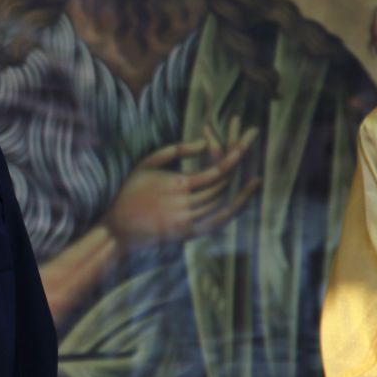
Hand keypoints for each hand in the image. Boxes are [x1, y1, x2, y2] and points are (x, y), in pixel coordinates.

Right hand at [104, 122, 260, 248]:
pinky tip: (245, 202)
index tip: (245, 145)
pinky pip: (218, 222)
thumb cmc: (130, 192)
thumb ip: (177, 150)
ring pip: (223, 203)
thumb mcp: (147, 164)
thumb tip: (204, 141)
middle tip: (249, 151)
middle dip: (239, 166)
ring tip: (257, 179)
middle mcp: (186, 204)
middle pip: (223, 186)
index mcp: (176, 185)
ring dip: (240, 190)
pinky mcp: (189, 234)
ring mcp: (189, 221)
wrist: (119, 229)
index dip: (233, 157)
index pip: (215, 171)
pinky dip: (234, 211)